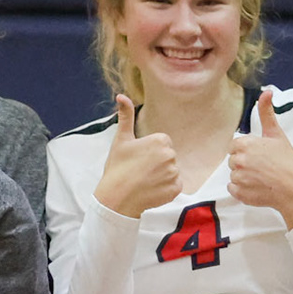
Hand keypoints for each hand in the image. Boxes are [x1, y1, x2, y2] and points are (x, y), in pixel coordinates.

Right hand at [94, 94, 180, 216]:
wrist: (116, 198)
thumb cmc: (117, 168)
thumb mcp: (121, 140)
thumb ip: (126, 116)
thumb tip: (121, 96)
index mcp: (161, 141)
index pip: (163, 144)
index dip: (150, 152)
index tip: (138, 159)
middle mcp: (171, 156)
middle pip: (168, 157)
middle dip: (157, 163)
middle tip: (140, 171)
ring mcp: (174, 173)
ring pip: (171, 172)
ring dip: (161, 176)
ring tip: (144, 181)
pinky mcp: (176, 189)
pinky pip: (175, 186)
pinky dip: (166, 189)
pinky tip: (151, 190)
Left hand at [229, 91, 292, 227]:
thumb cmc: (287, 161)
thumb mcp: (276, 134)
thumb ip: (266, 113)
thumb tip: (266, 92)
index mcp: (245, 144)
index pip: (234, 146)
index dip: (247, 150)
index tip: (259, 155)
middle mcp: (238, 160)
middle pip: (233, 160)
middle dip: (244, 163)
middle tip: (262, 166)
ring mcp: (238, 178)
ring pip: (233, 175)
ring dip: (244, 177)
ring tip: (261, 178)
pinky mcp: (239, 193)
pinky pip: (233, 189)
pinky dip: (242, 190)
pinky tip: (257, 187)